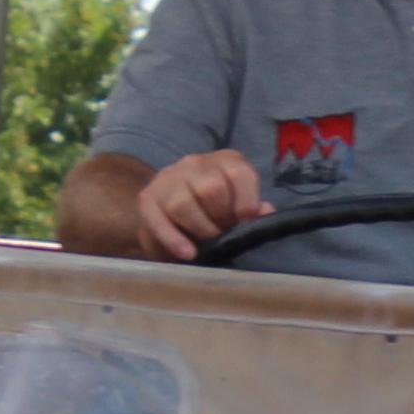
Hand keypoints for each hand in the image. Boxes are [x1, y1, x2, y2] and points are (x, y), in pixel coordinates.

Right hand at [133, 148, 269, 259]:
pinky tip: (188, 253)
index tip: (243, 222)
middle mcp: (195, 163)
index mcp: (224, 160)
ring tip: (206, 244)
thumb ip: (251, 209)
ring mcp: (168, 178)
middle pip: (211, 189)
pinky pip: (159, 220)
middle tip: (222, 234)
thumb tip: (266, 211)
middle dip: (220, 218)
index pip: (239, 173)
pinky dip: (174, 240)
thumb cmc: (212, 212)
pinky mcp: (147, 198)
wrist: (171, 213)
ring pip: (182, 203)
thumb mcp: (236, 208)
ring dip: (199, 229)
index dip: (245, 202)